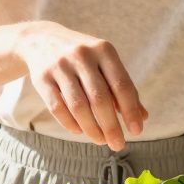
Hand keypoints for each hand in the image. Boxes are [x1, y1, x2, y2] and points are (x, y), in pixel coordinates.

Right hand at [15, 21, 147, 150]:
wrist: (41, 39)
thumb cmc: (83, 58)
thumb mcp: (104, 63)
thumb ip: (122, 88)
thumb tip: (142, 117)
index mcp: (103, 50)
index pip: (121, 85)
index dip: (130, 111)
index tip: (137, 131)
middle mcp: (82, 55)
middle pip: (100, 99)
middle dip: (111, 126)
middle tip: (118, 144)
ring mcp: (60, 65)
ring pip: (78, 106)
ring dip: (91, 128)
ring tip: (100, 141)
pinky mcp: (42, 77)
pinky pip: (57, 107)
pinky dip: (70, 124)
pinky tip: (79, 131)